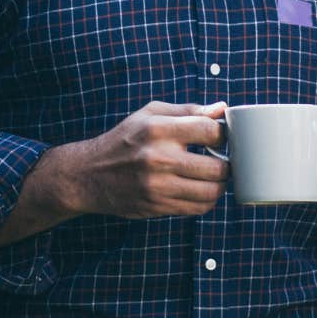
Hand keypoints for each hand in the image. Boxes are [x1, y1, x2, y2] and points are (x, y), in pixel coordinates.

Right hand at [54, 102, 228, 218]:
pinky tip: (199, 189)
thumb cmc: (125, 140)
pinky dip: (206, 200)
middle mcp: (158, 158)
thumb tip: (222, 109)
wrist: (89, 175)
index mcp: (158, 129)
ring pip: (211, 192)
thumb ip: (188, 110)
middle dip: (226, 164)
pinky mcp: (157, 206)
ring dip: (219, 185)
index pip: (210, 131)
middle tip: (222, 160)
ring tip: (213, 176)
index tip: (220, 137)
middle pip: (218, 167)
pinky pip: (197, 208)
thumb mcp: (150, 115)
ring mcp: (158, 186)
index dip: (223, 135)